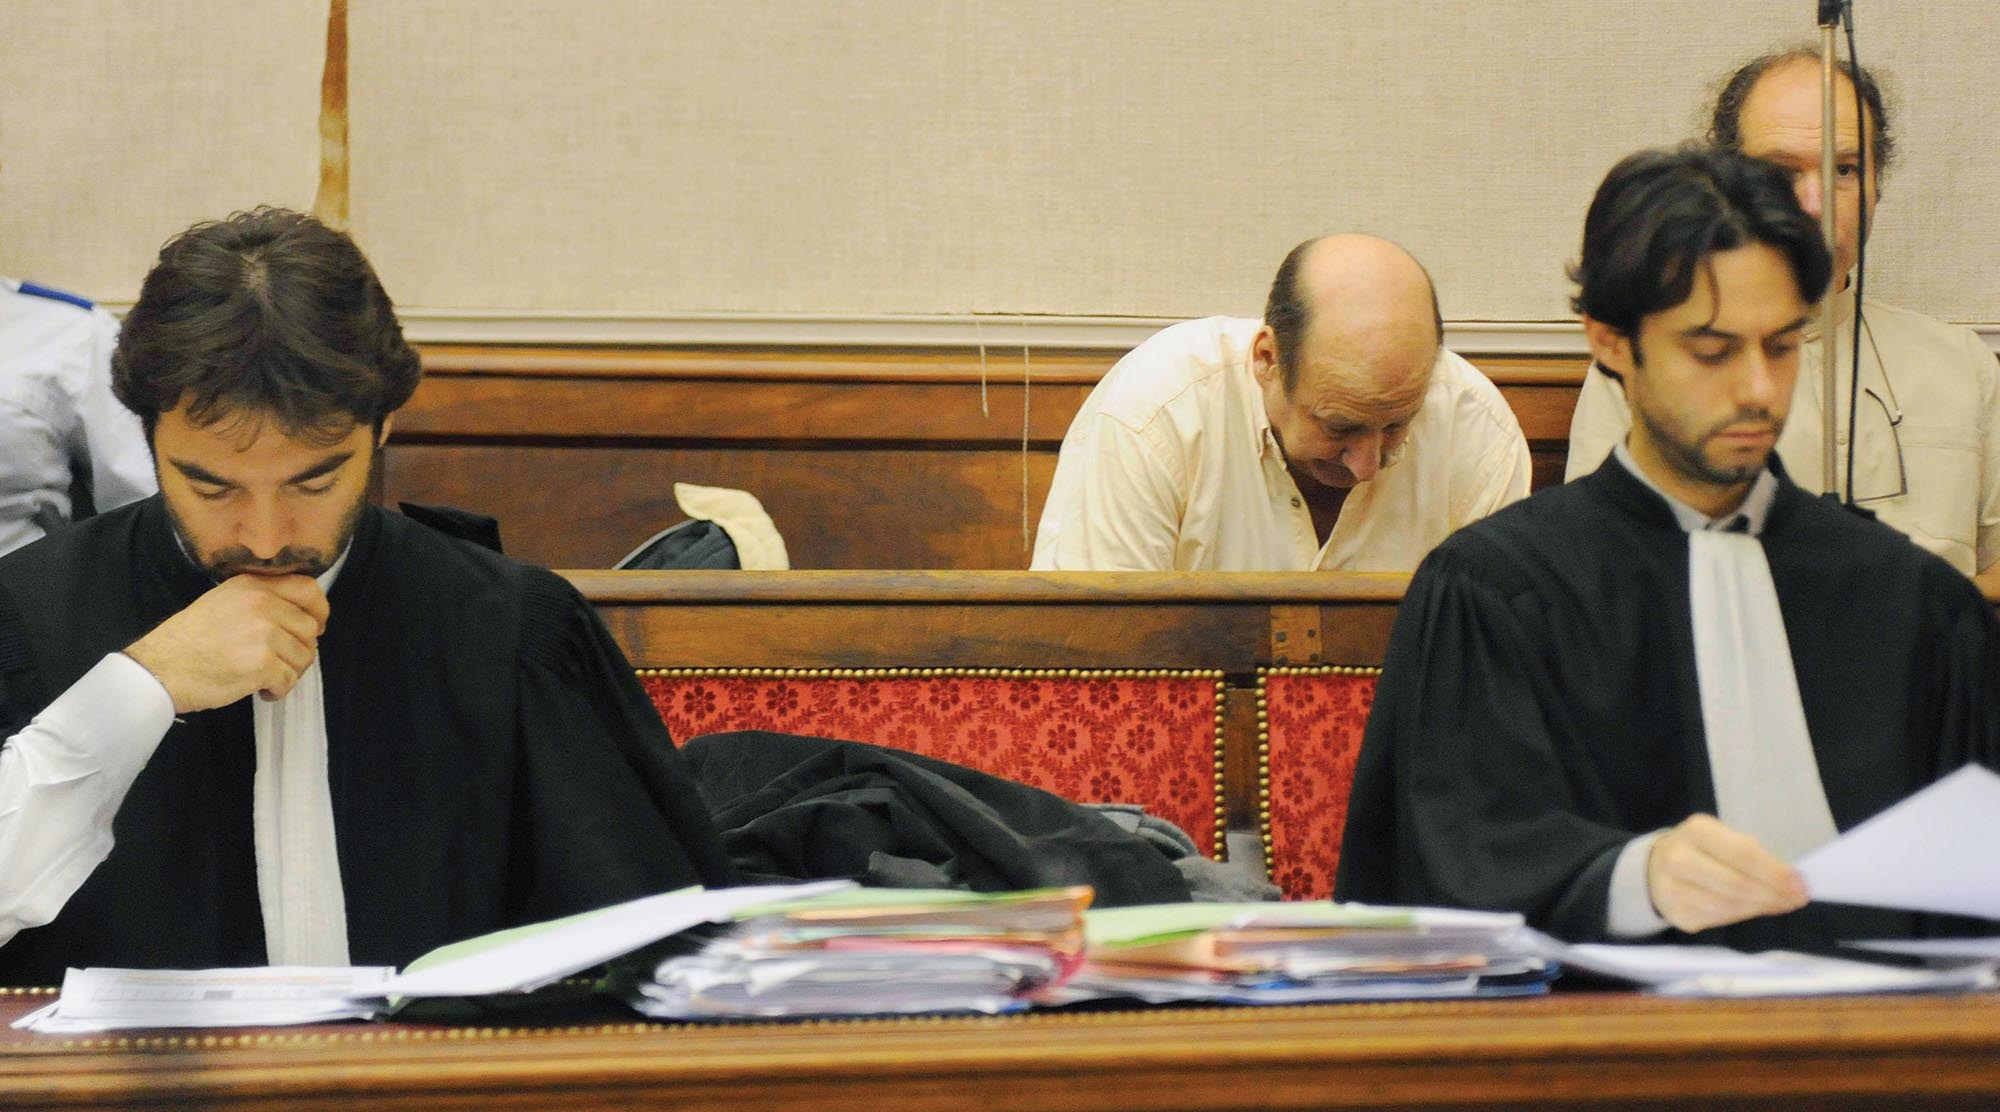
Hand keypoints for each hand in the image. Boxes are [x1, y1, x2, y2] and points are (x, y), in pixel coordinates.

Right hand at [124, 574, 330, 713]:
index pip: (309, 589)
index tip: (315, 627)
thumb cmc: (189, 640)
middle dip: (300, 651)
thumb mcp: (224, 602)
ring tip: (263, 678)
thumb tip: (300, 616)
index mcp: (253, 586)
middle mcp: (262, 604)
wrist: (160, 668)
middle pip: (310, 629)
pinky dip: (278, 690)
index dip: (319, 611)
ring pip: (304, 657)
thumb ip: (261, 601)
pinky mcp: (262, 663)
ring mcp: (264, 634)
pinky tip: (260, 690)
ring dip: (289, 673)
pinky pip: (289, 680)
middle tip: (279, 663)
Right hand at [1646, 813, 1809, 933]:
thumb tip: (1792, 882)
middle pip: (1737, 884)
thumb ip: (1751, 856)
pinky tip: (1753, 909)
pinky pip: (1717, 920)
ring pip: (1729, 906)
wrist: (1656, 866)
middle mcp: (1678, 858)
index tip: (1801, 885)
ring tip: (1779, 904)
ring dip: (1760, 908)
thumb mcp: (1722, 838)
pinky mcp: (1675, 913)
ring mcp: (1672, 888)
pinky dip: (1741, 916)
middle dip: (1773, 895)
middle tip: (1795, 900)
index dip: (1775, 873)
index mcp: (1696, 831)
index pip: (1744, 854)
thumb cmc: (1702, 850)